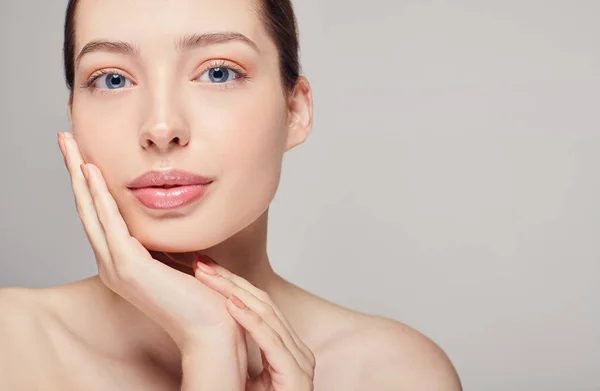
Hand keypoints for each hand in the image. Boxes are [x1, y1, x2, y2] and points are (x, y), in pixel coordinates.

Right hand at [57, 132, 244, 350]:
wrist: (211, 328)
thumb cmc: (201, 296)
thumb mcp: (178, 258)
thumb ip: (166, 240)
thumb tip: (171, 214)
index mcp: (123, 261)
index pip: (100, 214)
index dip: (88, 183)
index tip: (84, 153)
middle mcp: (112, 263)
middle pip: (87, 207)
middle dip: (74, 169)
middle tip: (65, 138)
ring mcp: (118, 266)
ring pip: (91, 210)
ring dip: (78, 174)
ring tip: (69, 144)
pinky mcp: (130, 267)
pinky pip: (109, 223)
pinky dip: (98, 195)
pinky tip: (90, 171)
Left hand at [192, 258, 315, 389]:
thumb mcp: (250, 379)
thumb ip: (242, 355)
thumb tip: (214, 334)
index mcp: (289, 349)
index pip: (260, 307)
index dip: (233, 285)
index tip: (206, 269)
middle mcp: (298, 351)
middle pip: (263, 304)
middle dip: (230, 282)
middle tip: (202, 264)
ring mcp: (300, 362)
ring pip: (266, 316)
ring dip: (234, 293)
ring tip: (208, 277)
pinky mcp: (294, 375)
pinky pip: (270, 341)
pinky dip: (250, 321)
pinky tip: (231, 305)